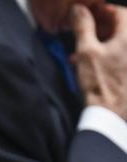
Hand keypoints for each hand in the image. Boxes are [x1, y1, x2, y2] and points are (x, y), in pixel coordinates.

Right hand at [70, 4, 126, 118]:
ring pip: (119, 43)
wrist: (111, 113)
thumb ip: (83, 26)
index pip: (120, 12)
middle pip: (121, 28)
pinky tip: (91, 64)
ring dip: (102, 42)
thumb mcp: (86, 51)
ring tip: (82, 50)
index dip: (102, 11)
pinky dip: (107, 55)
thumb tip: (78, 10)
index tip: (88, 14)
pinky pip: (120, 57)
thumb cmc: (100, 84)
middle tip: (84, 31)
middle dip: (101, 27)